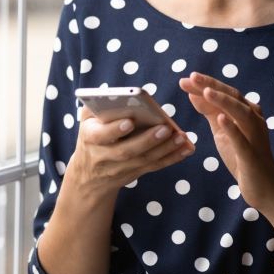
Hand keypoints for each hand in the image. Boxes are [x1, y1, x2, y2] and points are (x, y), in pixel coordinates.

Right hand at [66, 105, 194, 196]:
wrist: (88, 177)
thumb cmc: (92, 135)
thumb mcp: (87, 120)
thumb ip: (98, 105)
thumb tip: (121, 96)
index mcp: (90, 137)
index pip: (100, 135)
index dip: (115, 129)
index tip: (130, 121)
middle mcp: (104, 156)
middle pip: (126, 151)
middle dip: (147, 140)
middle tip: (165, 128)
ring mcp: (119, 169)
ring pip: (144, 160)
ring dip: (165, 149)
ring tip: (181, 137)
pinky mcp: (134, 174)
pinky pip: (154, 166)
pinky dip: (172, 158)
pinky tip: (186, 149)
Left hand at [179, 71, 273, 210]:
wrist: (264, 185)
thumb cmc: (242, 156)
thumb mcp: (222, 131)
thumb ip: (210, 112)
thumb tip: (193, 93)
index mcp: (246, 112)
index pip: (225, 93)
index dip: (206, 84)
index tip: (185, 79)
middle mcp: (254, 119)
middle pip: (233, 97)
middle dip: (212, 86)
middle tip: (192, 77)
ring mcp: (255, 136)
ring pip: (241, 113)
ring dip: (223, 101)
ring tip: (205, 92)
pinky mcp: (252, 155)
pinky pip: (243, 140)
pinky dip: (232, 128)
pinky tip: (221, 119)